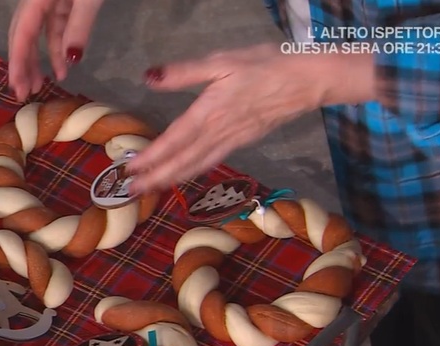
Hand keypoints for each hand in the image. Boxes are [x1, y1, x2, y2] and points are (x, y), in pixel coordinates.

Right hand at [8, 0, 103, 101]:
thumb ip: (79, 25)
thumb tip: (70, 60)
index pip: (22, 33)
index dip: (18, 62)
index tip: (17, 88)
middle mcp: (38, 1)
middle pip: (24, 36)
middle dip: (24, 66)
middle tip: (24, 94)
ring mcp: (51, 2)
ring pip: (40, 35)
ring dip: (40, 61)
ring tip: (40, 87)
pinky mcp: (64, 3)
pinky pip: (56, 30)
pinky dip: (58, 50)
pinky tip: (61, 70)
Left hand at [126, 44, 374, 193]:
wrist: (308, 80)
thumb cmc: (265, 64)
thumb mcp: (222, 60)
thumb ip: (184, 72)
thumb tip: (149, 77)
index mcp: (210, 112)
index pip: (174, 140)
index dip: (151, 157)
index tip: (131, 169)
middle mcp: (219, 132)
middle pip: (182, 161)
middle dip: (155, 178)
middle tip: (131, 191)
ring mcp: (232, 140)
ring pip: (196, 166)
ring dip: (171, 179)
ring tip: (150, 188)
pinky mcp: (243, 142)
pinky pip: (211, 162)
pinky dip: (193, 172)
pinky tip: (183, 175)